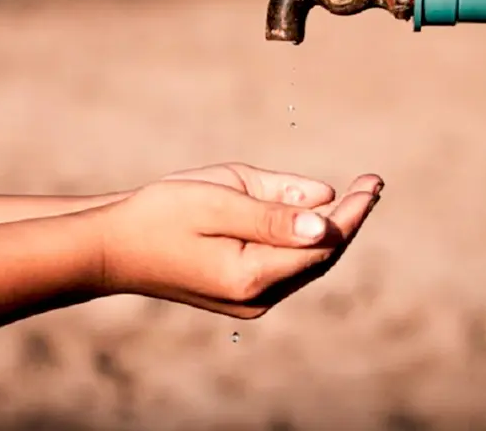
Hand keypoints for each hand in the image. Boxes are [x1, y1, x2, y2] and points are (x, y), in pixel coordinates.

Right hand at [100, 163, 382, 317]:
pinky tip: (311, 217)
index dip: (352, 212)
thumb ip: (273, 209)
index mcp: (252, 274)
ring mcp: (248, 302)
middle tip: (371, 183)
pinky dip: (302, 241)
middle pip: (321, 258)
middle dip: (348, 220)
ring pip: (305, 264)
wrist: (112, 249)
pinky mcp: (239, 296)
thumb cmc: (159, 214)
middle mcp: (256, 298)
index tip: (374, 182)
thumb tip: (327, 217)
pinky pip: (285, 267)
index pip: (323, 243)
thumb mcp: (216, 198)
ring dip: (328, 231)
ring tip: (352, 196)